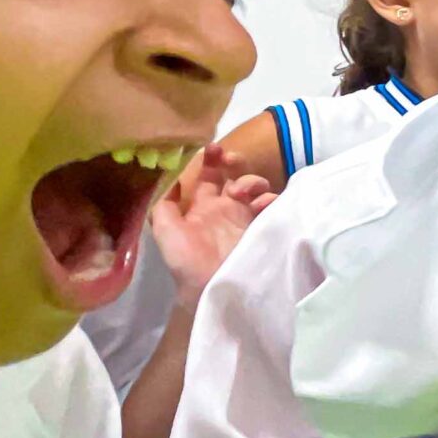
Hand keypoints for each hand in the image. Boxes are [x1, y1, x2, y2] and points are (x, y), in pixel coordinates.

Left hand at [153, 143, 276, 303]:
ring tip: (243, 193)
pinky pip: (272, 206)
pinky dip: (271, 199)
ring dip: (251, 181)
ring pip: (255, 187)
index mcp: (201, 207)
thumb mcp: (166, 231)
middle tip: (232, 161)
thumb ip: (164, 203)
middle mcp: (225, 209)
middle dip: (234, 162)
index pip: (206, 176)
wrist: (214, 288)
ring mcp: (246, 218)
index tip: (212, 149)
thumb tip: (172, 177)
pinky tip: (263, 204)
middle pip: (233, 175)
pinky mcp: (263, 227)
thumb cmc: (188, 261)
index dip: (209, 159)